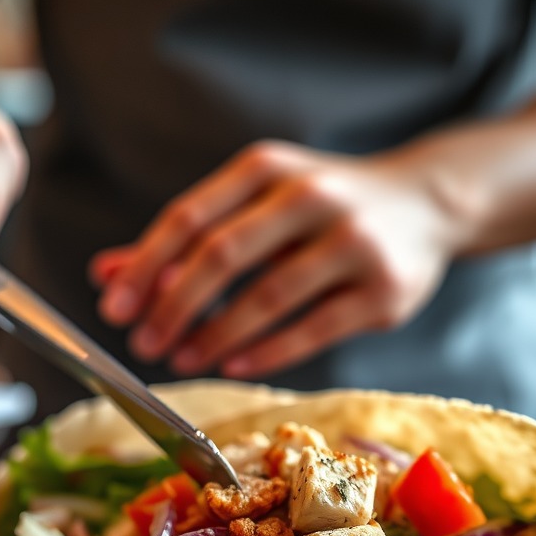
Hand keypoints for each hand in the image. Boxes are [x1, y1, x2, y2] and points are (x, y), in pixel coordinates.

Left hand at [91, 140, 454, 378]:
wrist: (428, 203)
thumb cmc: (325, 206)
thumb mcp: (257, 204)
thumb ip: (186, 238)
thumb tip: (107, 276)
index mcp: (267, 169)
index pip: (190, 217)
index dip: (144, 267)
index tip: (113, 309)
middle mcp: (310, 196)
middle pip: (224, 255)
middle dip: (174, 306)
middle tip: (143, 344)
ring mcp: (353, 243)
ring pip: (269, 297)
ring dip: (216, 335)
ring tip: (182, 359)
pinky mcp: (383, 292)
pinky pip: (313, 328)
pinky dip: (266, 351)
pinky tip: (232, 365)